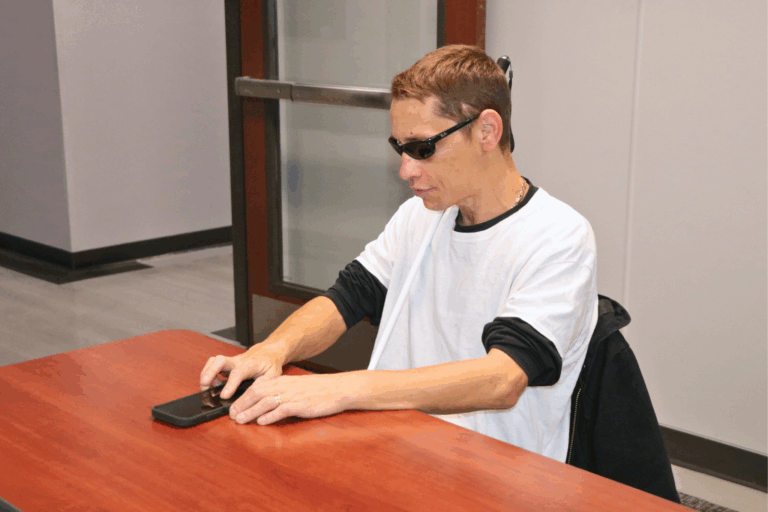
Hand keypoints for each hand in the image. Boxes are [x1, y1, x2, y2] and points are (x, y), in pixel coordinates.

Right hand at [199, 344, 284, 399]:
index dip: (230, 384)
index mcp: (250, 365)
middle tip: (204, 385)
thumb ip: (263, 384)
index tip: (224, 396)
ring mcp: (231, 361)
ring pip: (214, 361)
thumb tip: (253, 395)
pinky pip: (213, 364)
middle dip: (210, 372)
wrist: (268, 352)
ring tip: (206, 387)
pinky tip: (211, 384)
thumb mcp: (273, 375)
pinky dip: (207, 372)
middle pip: (220, 361)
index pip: (238, 373)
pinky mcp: (226, 363)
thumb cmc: (270, 364)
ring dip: (206, 373)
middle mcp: (238, 361)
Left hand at [228, 373, 351, 425]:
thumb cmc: (318, 389)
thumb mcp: (297, 386)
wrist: (337, 388)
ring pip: (265, 402)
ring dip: (250, 411)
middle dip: (242, 404)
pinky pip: (281, 410)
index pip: (257, 386)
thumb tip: (265, 401)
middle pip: (257, 393)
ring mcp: (292, 395)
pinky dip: (269, 416)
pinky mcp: (300, 405)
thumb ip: (282, 391)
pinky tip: (261, 422)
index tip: (234, 406)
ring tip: (240, 420)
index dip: (243, 396)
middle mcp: (285, 386)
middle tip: (232, 415)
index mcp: (283, 381)